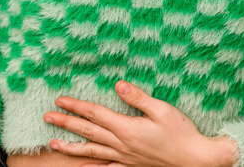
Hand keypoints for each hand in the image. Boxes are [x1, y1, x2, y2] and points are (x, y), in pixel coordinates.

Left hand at [42, 80, 236, 166]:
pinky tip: (82, 166)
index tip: (59, 99)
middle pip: (88, 132)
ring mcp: (125, 157)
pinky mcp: (132, 165)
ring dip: (71, 147)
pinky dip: (92, 166)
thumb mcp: (162, 109)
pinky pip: (106, 166)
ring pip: (92, 151)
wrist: (196, 160)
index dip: (76, 106)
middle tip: (47, 117)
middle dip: (66, 123)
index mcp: (126, 128)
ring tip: (54, 145)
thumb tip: (118, 84)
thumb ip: (138, 97)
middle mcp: (121, 144)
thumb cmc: (181, 133)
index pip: (95, 114)